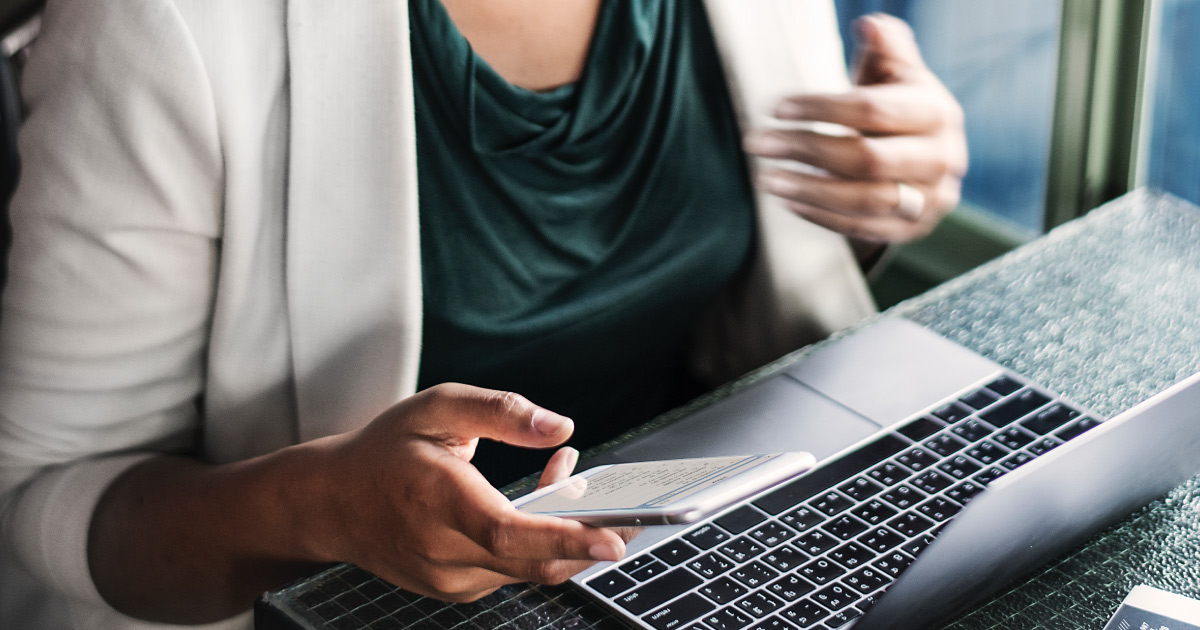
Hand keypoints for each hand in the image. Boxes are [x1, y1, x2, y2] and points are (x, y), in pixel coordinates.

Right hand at [310, 383, 634, 601]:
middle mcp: (443, 550)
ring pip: (529, 568)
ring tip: (571, 476)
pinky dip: (538, 543)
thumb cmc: (384, 450)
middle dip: (590, 540)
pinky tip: (541, 502)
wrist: (331, 504)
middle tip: (634, 515)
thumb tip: (560, 428)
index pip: (508, 532)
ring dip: (564, 532)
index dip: (564, 539)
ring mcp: (449, 578)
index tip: (612, 540)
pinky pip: (513, 570)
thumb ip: (501, 413)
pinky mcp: (456, 590)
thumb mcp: (437, 407)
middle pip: (533, 561)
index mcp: (437, 500)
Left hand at [744, 13, 967, 245]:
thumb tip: (870, 24)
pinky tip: (789, 201)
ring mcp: (931, 200)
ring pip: (865, 200)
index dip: (820, 108)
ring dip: (809, 189)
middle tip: (759, 143)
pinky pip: (864, 229)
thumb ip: (886, 47)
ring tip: (766, 178)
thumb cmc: (899, 107)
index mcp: (938, 113)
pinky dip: (822, 216)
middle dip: (806, 149)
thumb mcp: (897, 73)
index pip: (872, 110)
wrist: (927, 158)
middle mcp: (942, 158)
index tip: (776, 107)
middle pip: (866, 158)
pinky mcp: (914, 230)